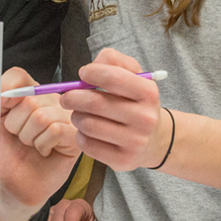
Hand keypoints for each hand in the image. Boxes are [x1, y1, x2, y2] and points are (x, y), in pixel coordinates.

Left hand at [0, 67, 80, 220]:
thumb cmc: (2, 152)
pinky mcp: (75, 138)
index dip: (5, 95)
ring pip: (41, 116)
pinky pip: (56, 130)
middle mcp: (51, 100)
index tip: (1, 113)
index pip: (18, 76)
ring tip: (30, 145)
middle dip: (15, 124)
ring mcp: (66, 117)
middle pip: (29, 98)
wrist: (8, 184)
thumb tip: (3, 88)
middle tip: (18, 137)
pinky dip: (42, 144)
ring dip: (28, 137)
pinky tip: (43, 152)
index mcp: (29, 92)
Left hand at [60, 48, 169, 170]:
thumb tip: (88, 70)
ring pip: (88, 124)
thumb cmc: (135, 100)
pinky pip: (87, 145)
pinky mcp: (123, 160)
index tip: (83, 73)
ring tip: (79, 113)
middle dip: (72, 97)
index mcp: (148, 92)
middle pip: (94, 103)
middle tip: (65, 97)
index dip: (91, 72)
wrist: (154, 139)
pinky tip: (87, 131)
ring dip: (76, 116)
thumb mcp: (133, 74)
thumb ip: (112, 60)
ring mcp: (135, 142)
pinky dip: (80, 135)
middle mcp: (145, 118)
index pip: (113, 77)